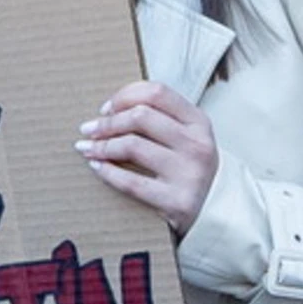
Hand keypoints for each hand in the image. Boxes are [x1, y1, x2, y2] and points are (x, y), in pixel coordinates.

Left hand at [77, 79, 218, 233]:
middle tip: (88, 129)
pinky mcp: (178, 201)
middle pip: (140, 116)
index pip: (157, 93)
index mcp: (199, 122)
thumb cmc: (188, 165)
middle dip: (107, 122)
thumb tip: (107, 111)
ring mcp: (190, 174)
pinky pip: (131, 182)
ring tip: (86, 147)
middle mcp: (198, 145)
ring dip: (101, 145)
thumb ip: (157, 117)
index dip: (124, 96)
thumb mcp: (185, 135)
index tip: (106, 108)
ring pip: (132, 145)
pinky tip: (96, 166)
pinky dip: (107, 172)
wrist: (217, 211)